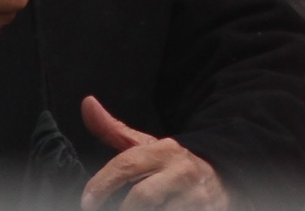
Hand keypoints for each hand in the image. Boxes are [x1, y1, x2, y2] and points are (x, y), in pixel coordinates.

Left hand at [80, 98, 228, 210]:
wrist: (218, 174)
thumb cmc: (171, 164)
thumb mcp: (146, 146)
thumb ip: (113, 129)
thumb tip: (87, 104)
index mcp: (164, 151)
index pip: (127, 165)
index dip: (102, 184)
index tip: (88, 201)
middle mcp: (181, 172)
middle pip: (141, 197)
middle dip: (124, 208)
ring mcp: (194, 197)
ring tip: (134, 209)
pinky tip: (157, 210)